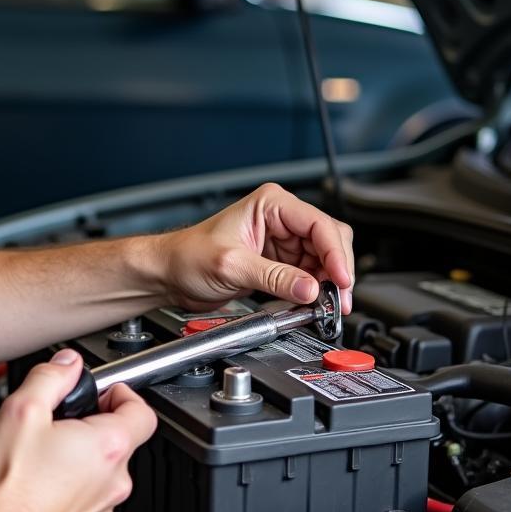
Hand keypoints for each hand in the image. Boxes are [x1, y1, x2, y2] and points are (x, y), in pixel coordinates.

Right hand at [0, 350, 156, 511]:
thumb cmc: (7, 487)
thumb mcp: (23, 410)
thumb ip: (51, 377)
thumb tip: (66, 364)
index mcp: (108, 448)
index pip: (143, 412)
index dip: (123, 395)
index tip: (104, 393)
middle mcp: (113, 484)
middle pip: (119, 444)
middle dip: (93, 428)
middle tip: (61, 423)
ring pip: (101, 477)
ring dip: (81, 464)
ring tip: (44, 458)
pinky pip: (85, 506)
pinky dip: (69, 494)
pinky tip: (39, 489)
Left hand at [156, 182, 353, 311]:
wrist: (170, 273)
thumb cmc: (188, 256)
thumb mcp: (231, 266)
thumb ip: (274, 278)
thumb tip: (310, 290)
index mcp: (271, 204)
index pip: (319, 225)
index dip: (336, 254)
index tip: (341, 281)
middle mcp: (281, 219)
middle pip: (329, 241)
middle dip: (337, 271)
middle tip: (337, 300)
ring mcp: (282, 241)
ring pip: (324, 261)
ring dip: (328, 284)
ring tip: (326, 307)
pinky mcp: (279, 263)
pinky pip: (309, 276)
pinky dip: (315, 291)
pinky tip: (313, 304)